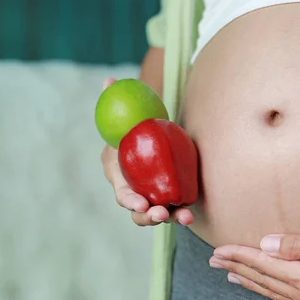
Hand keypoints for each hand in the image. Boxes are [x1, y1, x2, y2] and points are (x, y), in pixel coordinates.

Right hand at [100, 78, 193, 225]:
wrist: (150, 135)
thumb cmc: (133, 125)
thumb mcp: (124, 113)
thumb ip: (115, 100)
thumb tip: (109, 80)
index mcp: (119, 176)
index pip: (122, 194)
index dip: (129, 200)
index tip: (140, 204)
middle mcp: (134, 191)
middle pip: (138, 212)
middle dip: (149, 217)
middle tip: (162, 213)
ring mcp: (152, 197)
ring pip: (157, 215)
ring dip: (170, 219)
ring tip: (184, 218)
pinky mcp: (168, 197)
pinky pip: (173, 209)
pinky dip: (181, 213)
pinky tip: (191, 215)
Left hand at [209, 227, 299, 299]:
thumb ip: (297, 245)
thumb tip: (265, 245)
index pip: (264, 265)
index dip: (239, 256)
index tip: (219, 250)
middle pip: (266, 281)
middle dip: (239, 270)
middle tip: (217, 262)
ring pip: (279, 295)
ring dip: (255, 286)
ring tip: (235, 279)